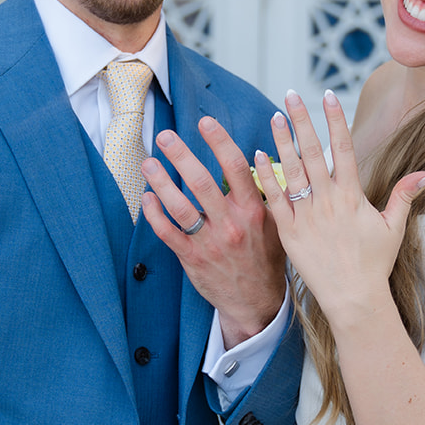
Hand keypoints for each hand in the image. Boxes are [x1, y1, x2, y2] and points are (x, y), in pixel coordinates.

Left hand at [141, 117, 287, 345]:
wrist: (257, 302)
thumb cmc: (265, 258)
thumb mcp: (277, 223)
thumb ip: (267, 192)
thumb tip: (259, 156)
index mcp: (253, 210)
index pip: (236, 168)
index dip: (219, 141)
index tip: (205, 122)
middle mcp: (231, 224)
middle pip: (202, 182)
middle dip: (181, 156)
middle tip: (165, 136)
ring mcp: (210, 242)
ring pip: (181, 207)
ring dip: (161, 182)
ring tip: (148, 162)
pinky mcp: (193, 259)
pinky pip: (168, 233)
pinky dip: (155, 215)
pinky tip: (147, 197)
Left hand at [254, 89, 424, 325]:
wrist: (353, 299)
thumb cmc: (374, 264)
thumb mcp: (394, 227)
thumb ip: (405, 195)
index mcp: (352, 196)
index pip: (344, 147)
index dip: (336, 119)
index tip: (328, 95)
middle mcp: (328, 201)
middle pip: (313, 151)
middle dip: (302, 120)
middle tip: (290, 94)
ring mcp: (307, 216)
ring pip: (292, 170)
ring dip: (283, 140)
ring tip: (275, 115)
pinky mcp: (289, 232)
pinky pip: (275, 199)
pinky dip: (267, 176)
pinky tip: (258, 154)